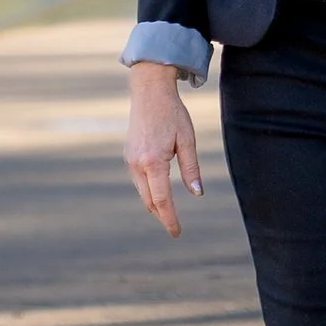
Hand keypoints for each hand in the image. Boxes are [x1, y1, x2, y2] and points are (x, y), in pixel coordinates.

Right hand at [124, 61, 203, 237]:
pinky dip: (148, 191)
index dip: (169, 218)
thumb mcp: (187, 140)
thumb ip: (191, 168)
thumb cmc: (173, 114)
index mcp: (153, 162)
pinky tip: (158, 193)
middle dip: (161, 215)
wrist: (149, 93)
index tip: (176, 232)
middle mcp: (137, 164)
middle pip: (149, 200)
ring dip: (154, 204)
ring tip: (167, 214)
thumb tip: (197, 193)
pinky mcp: (128, 156)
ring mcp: (130, 160)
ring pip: (142, 192)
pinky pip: (138, 181)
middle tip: (174, 227)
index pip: (162, 199)